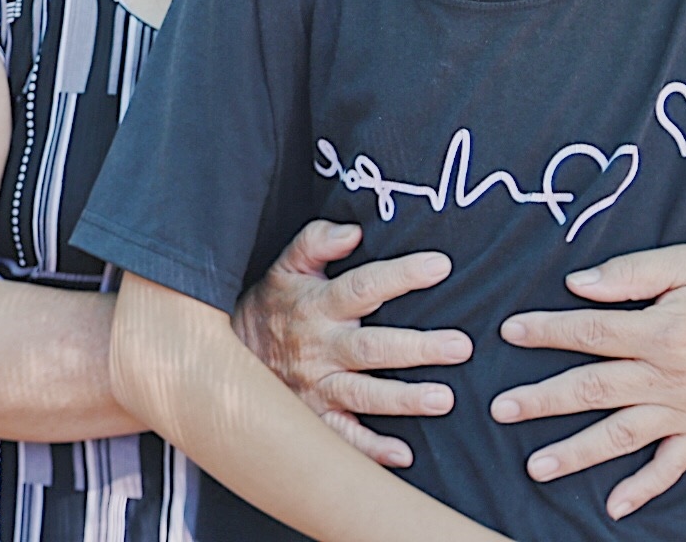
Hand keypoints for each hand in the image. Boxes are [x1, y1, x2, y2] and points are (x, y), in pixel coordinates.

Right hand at [233, 220, 473, 467]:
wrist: (224, 360)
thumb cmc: (270, 307)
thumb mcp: (285, 267)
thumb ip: (316, 242)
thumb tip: (353, 230)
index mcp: (318, 305)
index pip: (363, 286)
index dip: (401, 275)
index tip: (440, 266)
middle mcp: (320, 348)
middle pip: (372, 348)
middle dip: (417, 348)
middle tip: (460, 346)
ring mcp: (317, 387)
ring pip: (364, 395)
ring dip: (404, 399)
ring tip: (444, 399)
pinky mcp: (315, 418)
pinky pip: (343, 438)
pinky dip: (371, 449)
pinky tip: (404, 454)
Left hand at [490, 245, 685, 519]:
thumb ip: (631, 272)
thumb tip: (579, 284)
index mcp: (663, 331)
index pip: (590, 333)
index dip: (546, 332)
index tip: (509, 332)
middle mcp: (671, 377)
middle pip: (593, 390)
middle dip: (542, 400)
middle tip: (500, 410)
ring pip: (622, 436)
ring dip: (577, 453)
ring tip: (535, 467)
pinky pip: (671, 466)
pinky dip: (644, 488)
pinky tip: (614, 506)